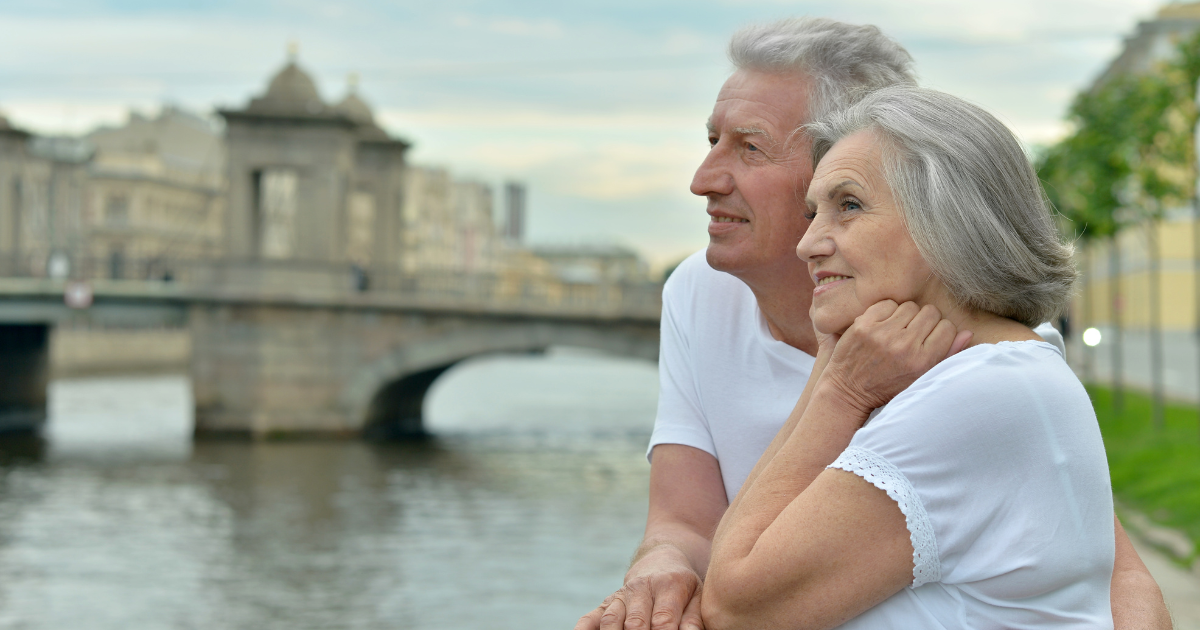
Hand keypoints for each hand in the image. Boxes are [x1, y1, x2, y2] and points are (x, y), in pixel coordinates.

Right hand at [575, 552, 703, 629]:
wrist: (661, 559)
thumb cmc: (684, 586)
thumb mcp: (697, 597)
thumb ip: (693, 620)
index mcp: (668, 585)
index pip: (663, 620)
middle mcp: (641, 588)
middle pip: (635, 623)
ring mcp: (621, 595)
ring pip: (612, 620)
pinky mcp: (607, 603)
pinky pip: (590, 617)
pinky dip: (582, 629)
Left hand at [819, 300, 971, 415]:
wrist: (848, 390)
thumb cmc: (888, 386)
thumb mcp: (921, 378)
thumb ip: (945, 356)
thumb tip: (967, 333)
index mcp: (922, 361)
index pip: (948, 327)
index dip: (940, 331)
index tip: (930, 338)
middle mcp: (904, 346)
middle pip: (931, 313)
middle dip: (925, 321)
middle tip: (913, 333)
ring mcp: (882, 333)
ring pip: (910, 306)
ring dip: (906, 316)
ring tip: (897, 330)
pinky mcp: (864, 324)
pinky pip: (888, 303)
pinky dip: (887, 312)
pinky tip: (882, 326)